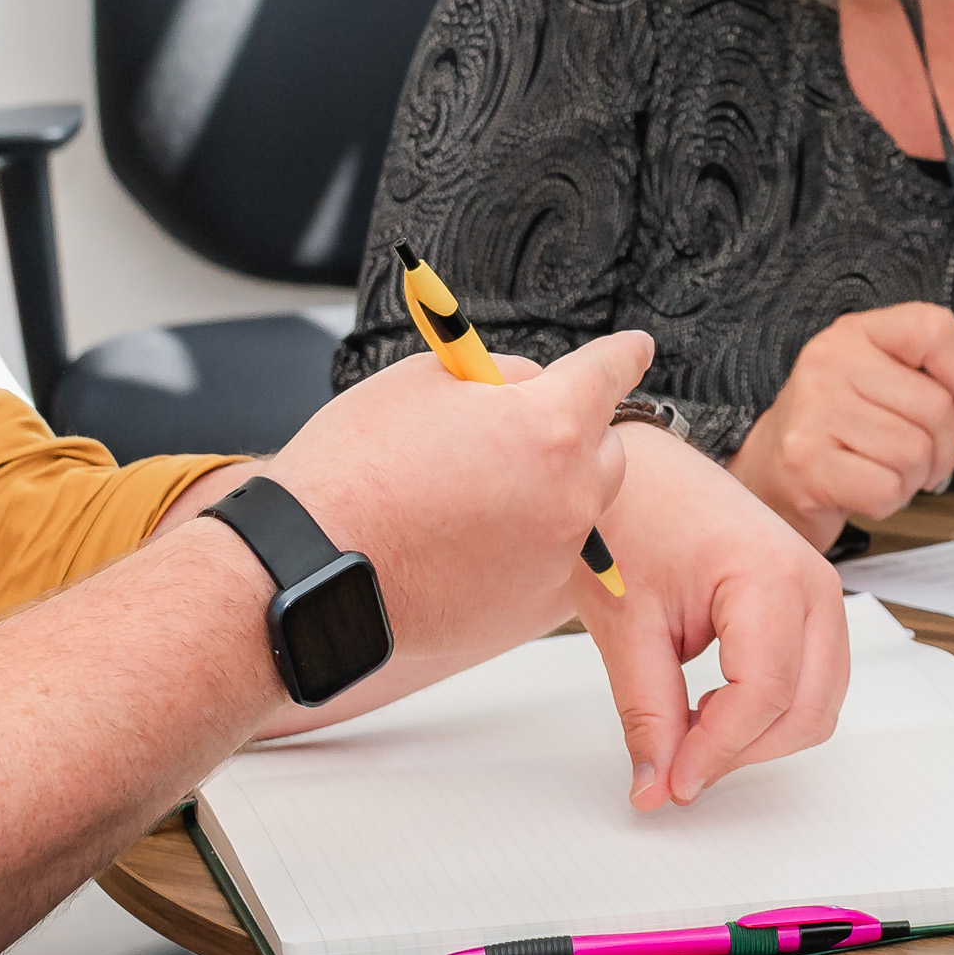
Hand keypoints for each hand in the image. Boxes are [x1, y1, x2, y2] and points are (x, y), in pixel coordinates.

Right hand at [243, 328, 654, 709]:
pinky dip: (521, 548)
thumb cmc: (356, 470)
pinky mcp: (534, 606)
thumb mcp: (425, 380)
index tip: (638, 348)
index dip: (624, 354)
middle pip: (604, 451)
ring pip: (576, 510)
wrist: (315, 567)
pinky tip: (463, 544)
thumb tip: (530, 385)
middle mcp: (570, 494)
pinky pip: (547, 561)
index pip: (609, 373)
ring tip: (467, 499)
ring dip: (544, 496)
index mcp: (549, 426)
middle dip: (571, 437)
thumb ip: (498, 375)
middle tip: (509, 439)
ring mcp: (556, 556)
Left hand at [569, 416, 853, 807]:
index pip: (764, 693)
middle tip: (678, 771)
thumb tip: (656, 786)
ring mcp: (821, 595)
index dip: (718, 751)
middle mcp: (813, 585)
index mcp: (770, 575)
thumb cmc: (631, 520)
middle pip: (808, 710)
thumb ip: (647, 713)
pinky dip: (769, 713)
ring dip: (759, 737)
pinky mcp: (811, 607)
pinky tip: (712, 705)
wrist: (639, 474)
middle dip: (743, 751)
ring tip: (690, 729)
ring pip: (818, 705)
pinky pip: (813, 683)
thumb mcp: (629, 626)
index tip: (672, 783)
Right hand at [731, 302, 953, 542]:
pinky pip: (887, 488)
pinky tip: (864, 490)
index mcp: (858, 335)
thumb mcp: (903, 401)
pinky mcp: (805, 461)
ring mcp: (813, 410)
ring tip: (882, 472)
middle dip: (941, 448)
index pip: (933, 327)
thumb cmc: (840, 436)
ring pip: (915, 452)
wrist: (769, 478)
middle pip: (936, 406)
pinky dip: (888, 501)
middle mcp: (831, 362)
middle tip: (915, 459)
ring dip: (912, 478)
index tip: (951, 394)